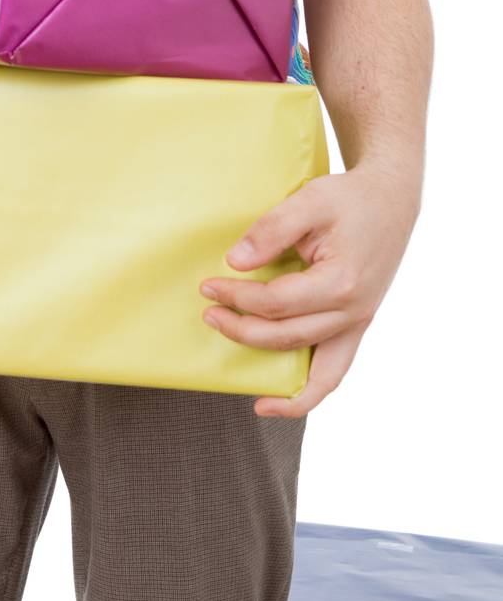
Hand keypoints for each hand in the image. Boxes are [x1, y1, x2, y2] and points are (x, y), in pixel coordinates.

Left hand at [198, 163, 421, 418]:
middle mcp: (354, 312)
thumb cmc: (350, 198)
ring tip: (234, 357)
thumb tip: (236, 262)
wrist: (392, 201)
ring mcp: (358, 323)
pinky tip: (277, 401)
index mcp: (341, 282)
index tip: (209, 285)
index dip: (238, 297)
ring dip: (271, 369)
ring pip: (315, 370)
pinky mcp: (357, 325)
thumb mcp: (309, 200)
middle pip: (287, 337)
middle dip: (241, 329)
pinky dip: (309, 394)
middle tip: (208, 314)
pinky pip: (334, 372)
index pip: (277, 302)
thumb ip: (272, 230)